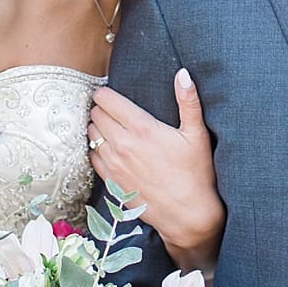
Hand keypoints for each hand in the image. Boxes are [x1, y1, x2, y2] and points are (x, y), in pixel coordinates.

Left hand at [88, 71, 224, 260]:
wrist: (187, 213)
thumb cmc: (196, 173)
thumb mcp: (197, 134)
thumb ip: (188, 101)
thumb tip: (183, 73)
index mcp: (142, 128)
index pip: (106, 99)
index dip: (106, 93)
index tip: (112, 94)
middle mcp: (122, 144)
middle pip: (95, 114)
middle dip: (102, 109)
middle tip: (114, 110)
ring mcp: (113, 163)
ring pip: (90, 134)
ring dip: (97, 128)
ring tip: (111, 128)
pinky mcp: (110, 180)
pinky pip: (92, 156)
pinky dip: (97, 148)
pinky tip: (110, 148)